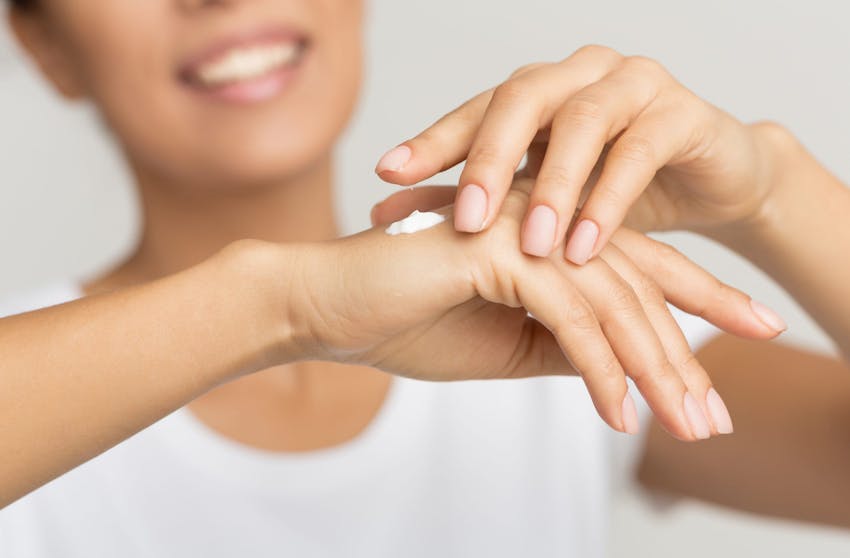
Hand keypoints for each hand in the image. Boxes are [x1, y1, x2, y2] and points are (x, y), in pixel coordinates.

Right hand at [281, 179, 781, 440]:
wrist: (326, 307)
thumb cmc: (405, 322)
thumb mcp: (506, 347)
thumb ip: (565, 348)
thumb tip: (621, 372)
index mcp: (549, 239)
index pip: (637, 273)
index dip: (696, 310)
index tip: (737, 357)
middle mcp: (545, 222)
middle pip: (641, 285)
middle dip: (687, 353)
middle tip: (719, 416)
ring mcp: (522, 229)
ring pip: (613, 301)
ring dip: (652, 369)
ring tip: (684, 426)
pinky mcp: (495, 249)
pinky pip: (566, 315)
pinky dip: (598, 368)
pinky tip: (618, 415)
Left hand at [375, 45, 780, 265]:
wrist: (712, 187)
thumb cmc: (614, 194)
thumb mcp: (537, 203)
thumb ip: (473, 207)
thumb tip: (378, 216)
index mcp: (541, 91)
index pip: (477, 109)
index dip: (433, 141)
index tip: (388, 177)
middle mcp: (580, 75)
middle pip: (522, 98)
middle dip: (487, 161)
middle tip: (463, 221)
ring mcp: (634, 85)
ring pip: (582, 122)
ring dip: (553, 188)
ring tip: (530, 247)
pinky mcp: (683, 113)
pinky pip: (640, 151)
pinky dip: (608, 202)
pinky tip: (584, 248)